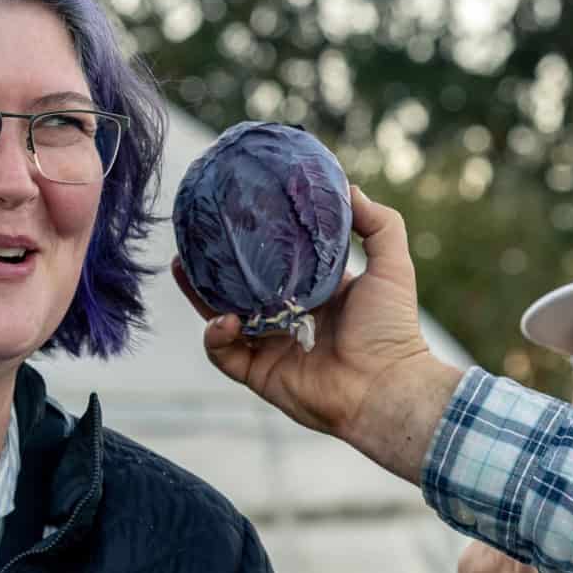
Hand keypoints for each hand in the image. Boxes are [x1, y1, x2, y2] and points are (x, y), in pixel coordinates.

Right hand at [173, 187, 463, 481]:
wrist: (384, 386)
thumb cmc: (391, 329)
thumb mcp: (390, 264)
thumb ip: (377, 223)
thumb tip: (347, 186)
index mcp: (314, 293)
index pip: (276, 263)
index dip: (256, 242)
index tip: (238, 215)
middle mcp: (288, 318)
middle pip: (240, 287)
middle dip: (215, 265)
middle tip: (194, 238)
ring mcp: (270, 347)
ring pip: (222, 317)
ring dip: (200, 295)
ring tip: (182, 267)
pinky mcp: (258, 374)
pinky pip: (224, 353)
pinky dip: (216, 336)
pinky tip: (222, 319)